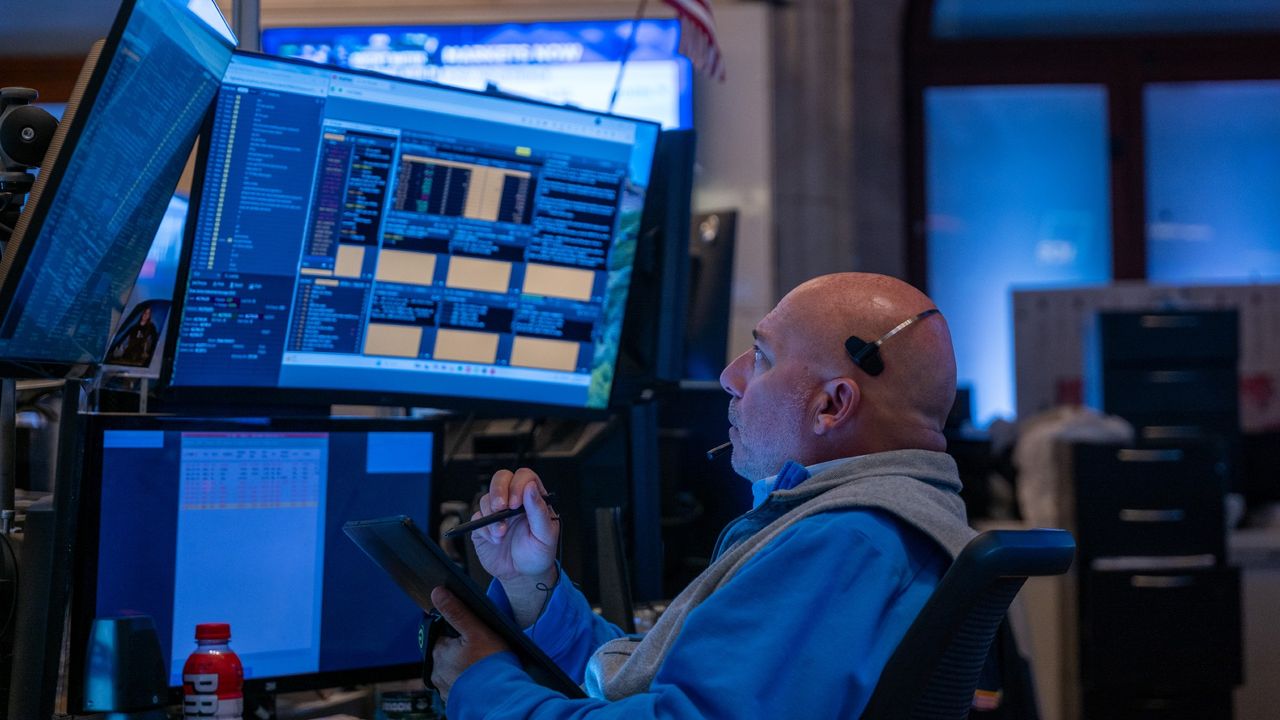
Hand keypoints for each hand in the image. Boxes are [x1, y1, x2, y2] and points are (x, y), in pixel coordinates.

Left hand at [429, 586, 508, 701]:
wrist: (501, 698)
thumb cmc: (492, 664)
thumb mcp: (477, 631)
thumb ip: (457, 612)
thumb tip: (437, 592)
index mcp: (439, 652)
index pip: (442, 634)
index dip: (457, 632)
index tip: (472, 635)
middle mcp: (437, 671)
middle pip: (447, 653)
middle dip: (460, 651)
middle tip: (481, 652)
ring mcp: (445, 688)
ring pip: (452, 670)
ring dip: (463, 668)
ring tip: (482, 667)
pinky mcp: (454, 701)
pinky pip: (458, 687)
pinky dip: (466, 683)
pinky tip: (480, 680)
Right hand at [471, 468, 558, 587]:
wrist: (522, 575)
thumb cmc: (538, 554)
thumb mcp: (545, 535)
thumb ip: (539, 510)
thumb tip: (531, 487)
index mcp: (533, 499)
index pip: (524, 477)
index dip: (518, 485)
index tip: (516, 503)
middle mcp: (514, 501)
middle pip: (501, 479)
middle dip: (498, 491)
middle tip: (500, 508)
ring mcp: (497, 512)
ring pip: (486, 499)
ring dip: (492, 517)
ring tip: (501, 534)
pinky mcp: (483, 525)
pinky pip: (477, 517)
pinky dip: (485, 529)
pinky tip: (496, 540)